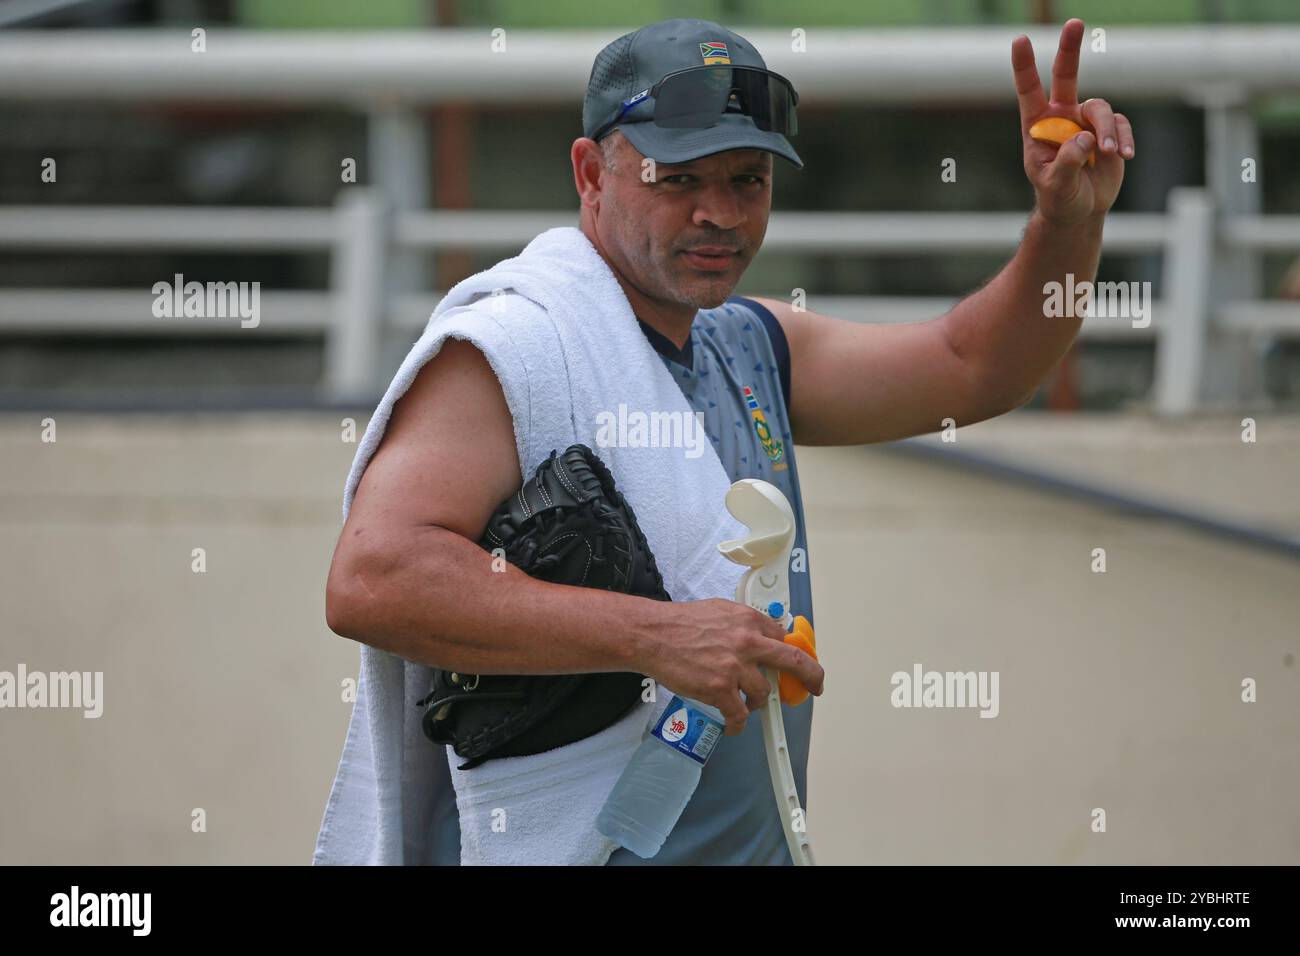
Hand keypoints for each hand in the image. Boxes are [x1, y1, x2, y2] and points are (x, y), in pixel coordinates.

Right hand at [640, 598, 823, 736]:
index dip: (788, 652)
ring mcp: (735, 667)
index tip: (793, 662)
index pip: (782, 637)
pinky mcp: (720, 689)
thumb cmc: (680, 623)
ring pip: (763, 693)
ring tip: (745, 702)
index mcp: (748, 620)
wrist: (653, 636)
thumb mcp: (719, 610)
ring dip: (757, 702)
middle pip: (793, 661)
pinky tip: (734, 726)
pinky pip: (739, 714)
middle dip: (811, 676)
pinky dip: (738, 724)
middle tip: (814, 686)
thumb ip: (743, 623)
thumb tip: (762, 634)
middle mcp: (747, 642)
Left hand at [1012, 18, 1134, 225]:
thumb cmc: (1058, 197)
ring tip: (1110, 153)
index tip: (1020, 40)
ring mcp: (1086, 122)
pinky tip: (1124, 156)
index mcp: (1039, 127)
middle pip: (1066, 76)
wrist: (1080, 210)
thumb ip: (1066, 162)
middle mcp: (1062, 118)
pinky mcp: (1110, 131)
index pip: (1029, 91)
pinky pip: (1120, 125)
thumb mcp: (1055, 186)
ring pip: (1100, 109)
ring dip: (1107, 129)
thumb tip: (1085, 138)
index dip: (1025, 66)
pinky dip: (1124, 138)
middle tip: (1074, 22)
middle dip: (1070, 49)